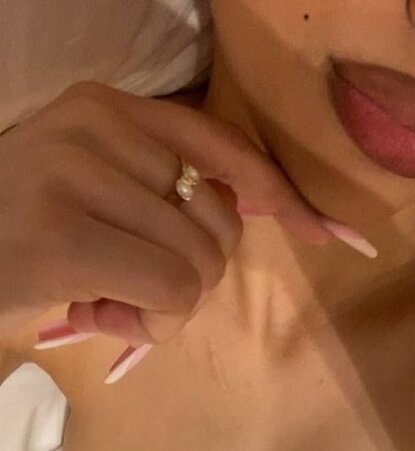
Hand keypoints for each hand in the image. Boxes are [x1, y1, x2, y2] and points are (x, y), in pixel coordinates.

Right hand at [0, 80, 372, 368]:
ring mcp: (75, 175)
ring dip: (163, 307)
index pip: (222, 148)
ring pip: (199, 265)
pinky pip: (169, 291)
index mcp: (109, 108)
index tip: (327, 232)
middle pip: (219, 224)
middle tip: (127, 286)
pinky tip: (98, 312)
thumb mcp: (94, 190)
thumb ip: (161, 190)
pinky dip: (149, 322)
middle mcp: (96, 126)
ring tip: (101, 296)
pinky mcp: (62, 235)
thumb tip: (249, 211)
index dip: (280, 195)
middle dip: (189, 277)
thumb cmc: (23, 235)